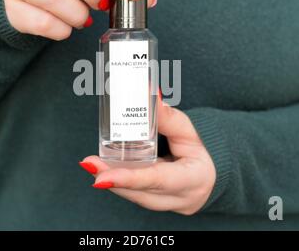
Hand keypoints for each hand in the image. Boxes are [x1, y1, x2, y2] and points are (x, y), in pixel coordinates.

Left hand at [80, 96, 216, 215]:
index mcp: (193, 180)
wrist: (210, 177)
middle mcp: (179, 199)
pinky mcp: (154, 202)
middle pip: (139, 192)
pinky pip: (133, 194)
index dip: (129, 178)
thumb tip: (150, 93)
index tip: (103, 177)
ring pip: (133, 196)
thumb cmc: (200, 152)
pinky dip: (118, 181)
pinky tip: (102, 169)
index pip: (158, 180)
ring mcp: (166, 205)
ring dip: (111, 178)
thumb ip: (168, 117)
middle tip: (89, 163)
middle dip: (111, 177)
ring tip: (91, 163)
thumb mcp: (189, 131)